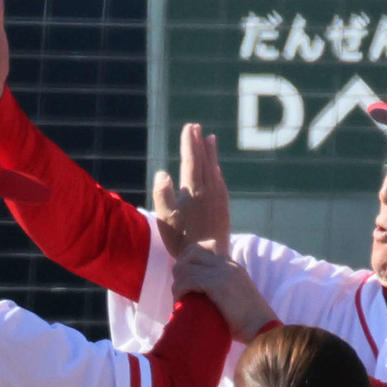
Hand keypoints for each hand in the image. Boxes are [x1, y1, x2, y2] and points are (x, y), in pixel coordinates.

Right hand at [153, 122, 230, 255]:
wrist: (209, 258)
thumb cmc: (182, 240)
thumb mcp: (165, 218)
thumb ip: (162, 193)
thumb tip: (164, 172)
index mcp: (192, 190)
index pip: (190, 160)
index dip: (188, 143)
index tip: (188, 128)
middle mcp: (208, 190)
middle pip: (204, 161)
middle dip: (199, 143)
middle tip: (197, 128)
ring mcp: (218, 199)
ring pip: (215, 170)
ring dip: (211, 154)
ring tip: (211, 139)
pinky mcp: (224, 209)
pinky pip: (221, 183)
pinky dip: (218, 172)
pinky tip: (217, 169)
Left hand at [172, 245, 273, 342]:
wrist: (263, 328)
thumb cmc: (248, 323)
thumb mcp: (234, 300)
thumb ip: (221, 293)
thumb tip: (203, 302)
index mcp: (231, 265)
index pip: (200, 250)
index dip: (186, 264)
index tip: (182, 283)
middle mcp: (227, 264)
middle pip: (190, 253)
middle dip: (179, 270)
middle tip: (178, 291)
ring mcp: (223, 272)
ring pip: (186, 268)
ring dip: (177, 284)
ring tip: (178, 300)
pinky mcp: (218, 284)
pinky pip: (189, 280)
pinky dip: (180, 291)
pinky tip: (179, 303)